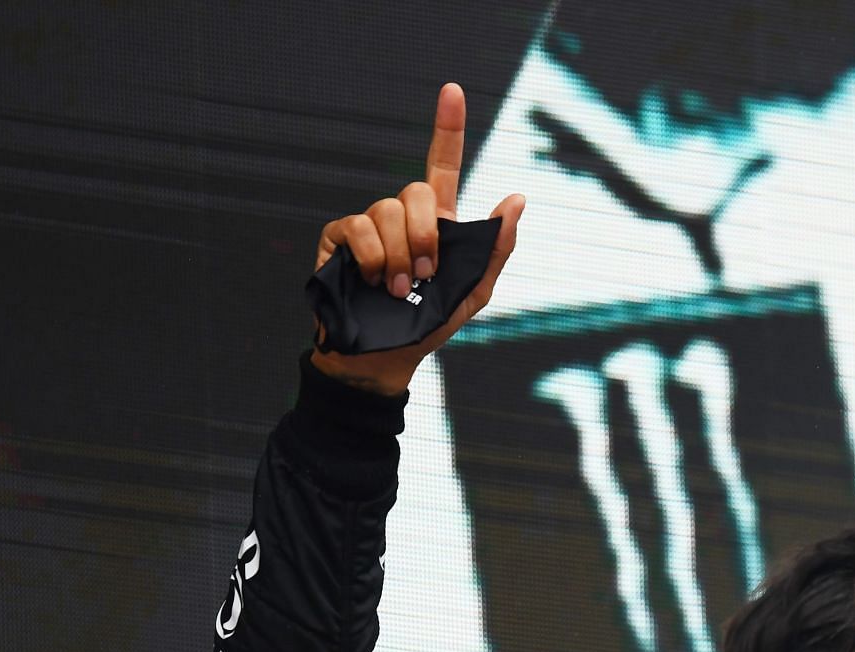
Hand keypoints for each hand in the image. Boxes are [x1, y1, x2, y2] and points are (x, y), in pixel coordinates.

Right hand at [309, 83, 524, 395]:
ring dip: (397, 255)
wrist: (383, 358)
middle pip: (413, 191)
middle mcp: (400, 217)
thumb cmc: (430, 326)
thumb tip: (517, 198)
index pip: (442, 164)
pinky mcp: (337, 239)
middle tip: (424, 274)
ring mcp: (367, 226)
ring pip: (385, 211)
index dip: (447, 127)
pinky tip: (372, 281)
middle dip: (425, 235)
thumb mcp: (474, 292)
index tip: (453, 90)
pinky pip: (357, 227)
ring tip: (398, 288)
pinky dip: (370, 256)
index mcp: (436, 223)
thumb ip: (495, 247)